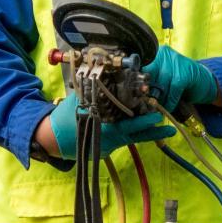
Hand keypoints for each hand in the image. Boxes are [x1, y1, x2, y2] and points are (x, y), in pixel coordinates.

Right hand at [42, 95, 173, 158]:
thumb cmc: (64, 118)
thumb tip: (107, 73)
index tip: (158, 117)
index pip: (128, 127)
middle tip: (170, 129)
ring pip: (130, 139)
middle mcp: (108, 141)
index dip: (144, 122)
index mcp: (103, 129)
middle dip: (153, 132)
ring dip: (146, 133)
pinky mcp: (105, 149)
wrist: (51, 139)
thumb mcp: (78, 100)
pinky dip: (131, 133)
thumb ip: (94, 90)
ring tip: (165, 129)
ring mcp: (107, 147)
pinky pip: (121, 140)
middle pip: (135, 136)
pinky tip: (143, 128)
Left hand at [143, 46, 220, 113]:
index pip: (141, 66)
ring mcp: (176, 62)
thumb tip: (136, 92)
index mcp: (156, 53)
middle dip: (147, 91)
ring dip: (158, 100)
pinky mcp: (185, 74)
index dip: (138, 81)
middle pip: (150, 75)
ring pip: (161, 84)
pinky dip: (170, 101)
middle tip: (145, 103)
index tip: (136, 94)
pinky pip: (173, 91)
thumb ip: (150, 80)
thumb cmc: (180, 81)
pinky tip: (169, 107)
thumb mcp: (162, 76)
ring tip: (156, 108)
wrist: (205, 81)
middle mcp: (164, 54)